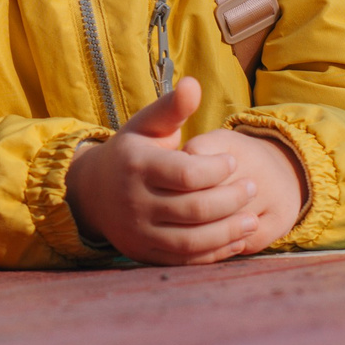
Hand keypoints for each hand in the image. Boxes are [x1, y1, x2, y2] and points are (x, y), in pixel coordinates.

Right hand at [65, 80, 285, 264]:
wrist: (91, 192)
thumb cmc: (130, 153)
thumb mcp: (145, 125)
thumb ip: (172, 107)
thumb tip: (193, 83)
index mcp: (136, 165)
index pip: (186, 174)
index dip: (217, 169)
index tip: (234, 162)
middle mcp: (133, 201)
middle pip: (194, 209)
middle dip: (231, 200)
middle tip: (252, 187)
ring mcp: (138, 231)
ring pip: (191, 241)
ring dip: (228, 232)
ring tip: (252, 219)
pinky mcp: (144, 253)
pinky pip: (185, 260)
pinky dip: (214, 253)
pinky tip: (235, 240)